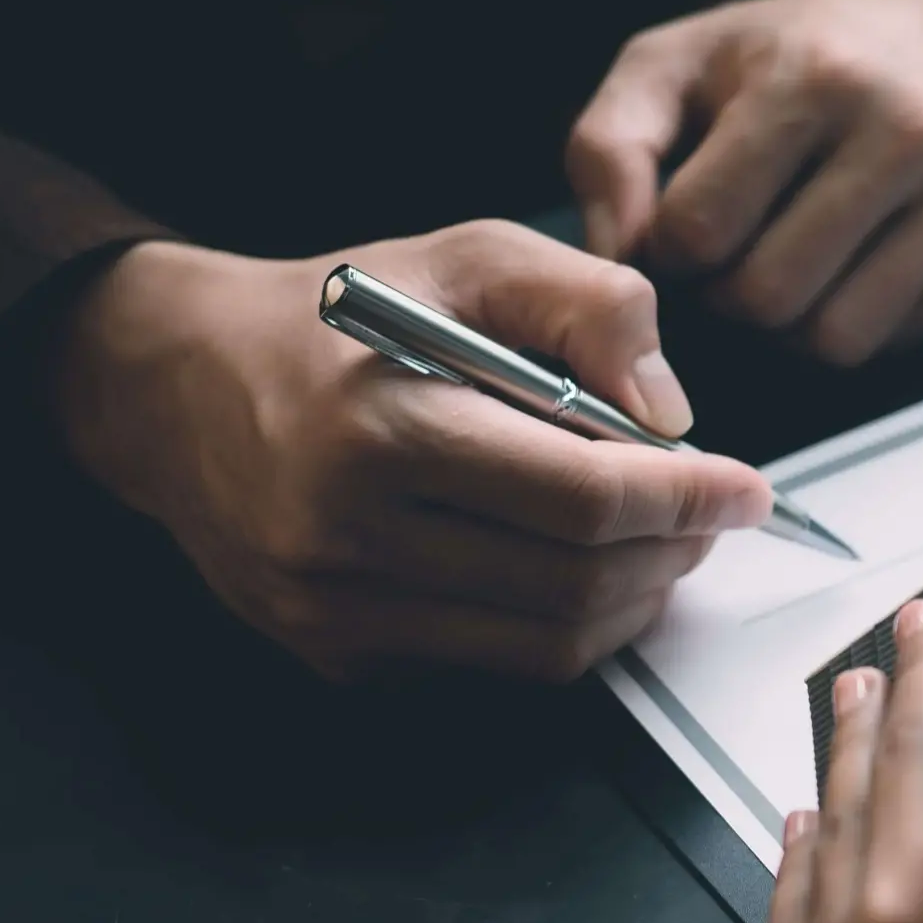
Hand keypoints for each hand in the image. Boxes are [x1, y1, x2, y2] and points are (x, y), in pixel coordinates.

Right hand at [54, 222, 771, 681]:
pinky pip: (492, 665)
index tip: (747, 489)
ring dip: (631, 602)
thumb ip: (590, 306)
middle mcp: (348, 534)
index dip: (688, 500)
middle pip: (578, 584)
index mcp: (383, 426)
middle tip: (707, 514)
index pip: (586, 499)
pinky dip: (561, 627)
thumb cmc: (335, 315)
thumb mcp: (468, 257)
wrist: (175, 387)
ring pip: (547, 645)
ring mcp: (336, 611)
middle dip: (672, 553)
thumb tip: (673, 414)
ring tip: (655, 544)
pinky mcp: (335, 656)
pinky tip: (574, 571)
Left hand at [567, 0, 922, 366]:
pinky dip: (858, 320)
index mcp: (811, 77)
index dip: (673, 249)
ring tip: (788, 267)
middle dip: (730, 297)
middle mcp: (907, 129)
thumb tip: (621, 264)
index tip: (688, 225)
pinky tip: (851, 265)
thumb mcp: (669, 67)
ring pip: (839, 338)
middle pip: (769, 297)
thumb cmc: (780, 55)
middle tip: (736, 257)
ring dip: (792, 325)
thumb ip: (609, 153)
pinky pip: (899, 340)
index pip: (702, 229)